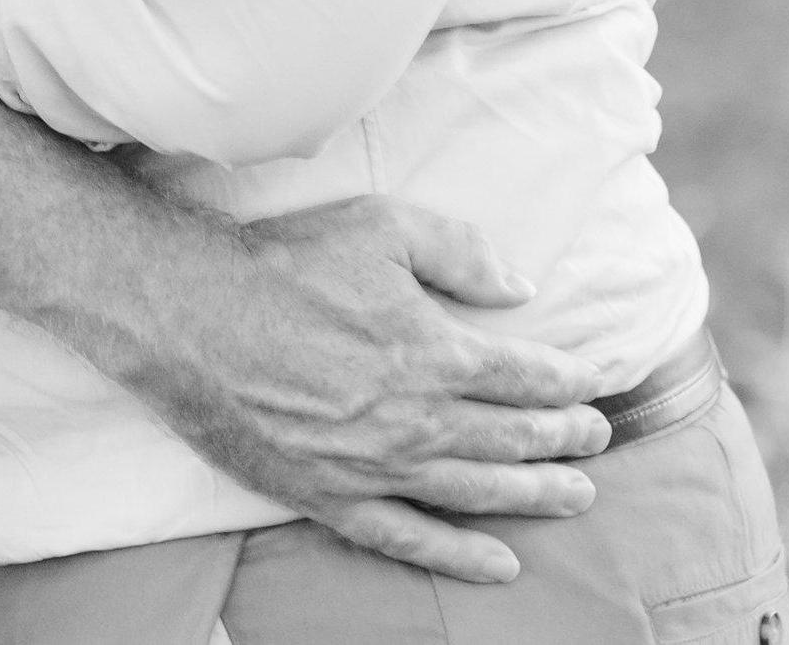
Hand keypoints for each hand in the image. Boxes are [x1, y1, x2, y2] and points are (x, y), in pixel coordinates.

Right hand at [117, 196, 611, 581]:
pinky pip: (413, 539)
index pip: (527, 375)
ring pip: (481, 491)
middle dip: (566, 437)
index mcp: (434, 350)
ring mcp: (379, 467)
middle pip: (515, 437)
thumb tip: (520, 286)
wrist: (191, 317)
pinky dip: (463, 556)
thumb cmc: (283, 263)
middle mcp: (419, 420)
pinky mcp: (334, 497)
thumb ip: (457, 251)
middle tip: (597, 438)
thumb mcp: (377, 225)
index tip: (596, 383)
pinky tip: (502, 562)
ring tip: (577, 494)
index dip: (570, 380)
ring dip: (537, 494)